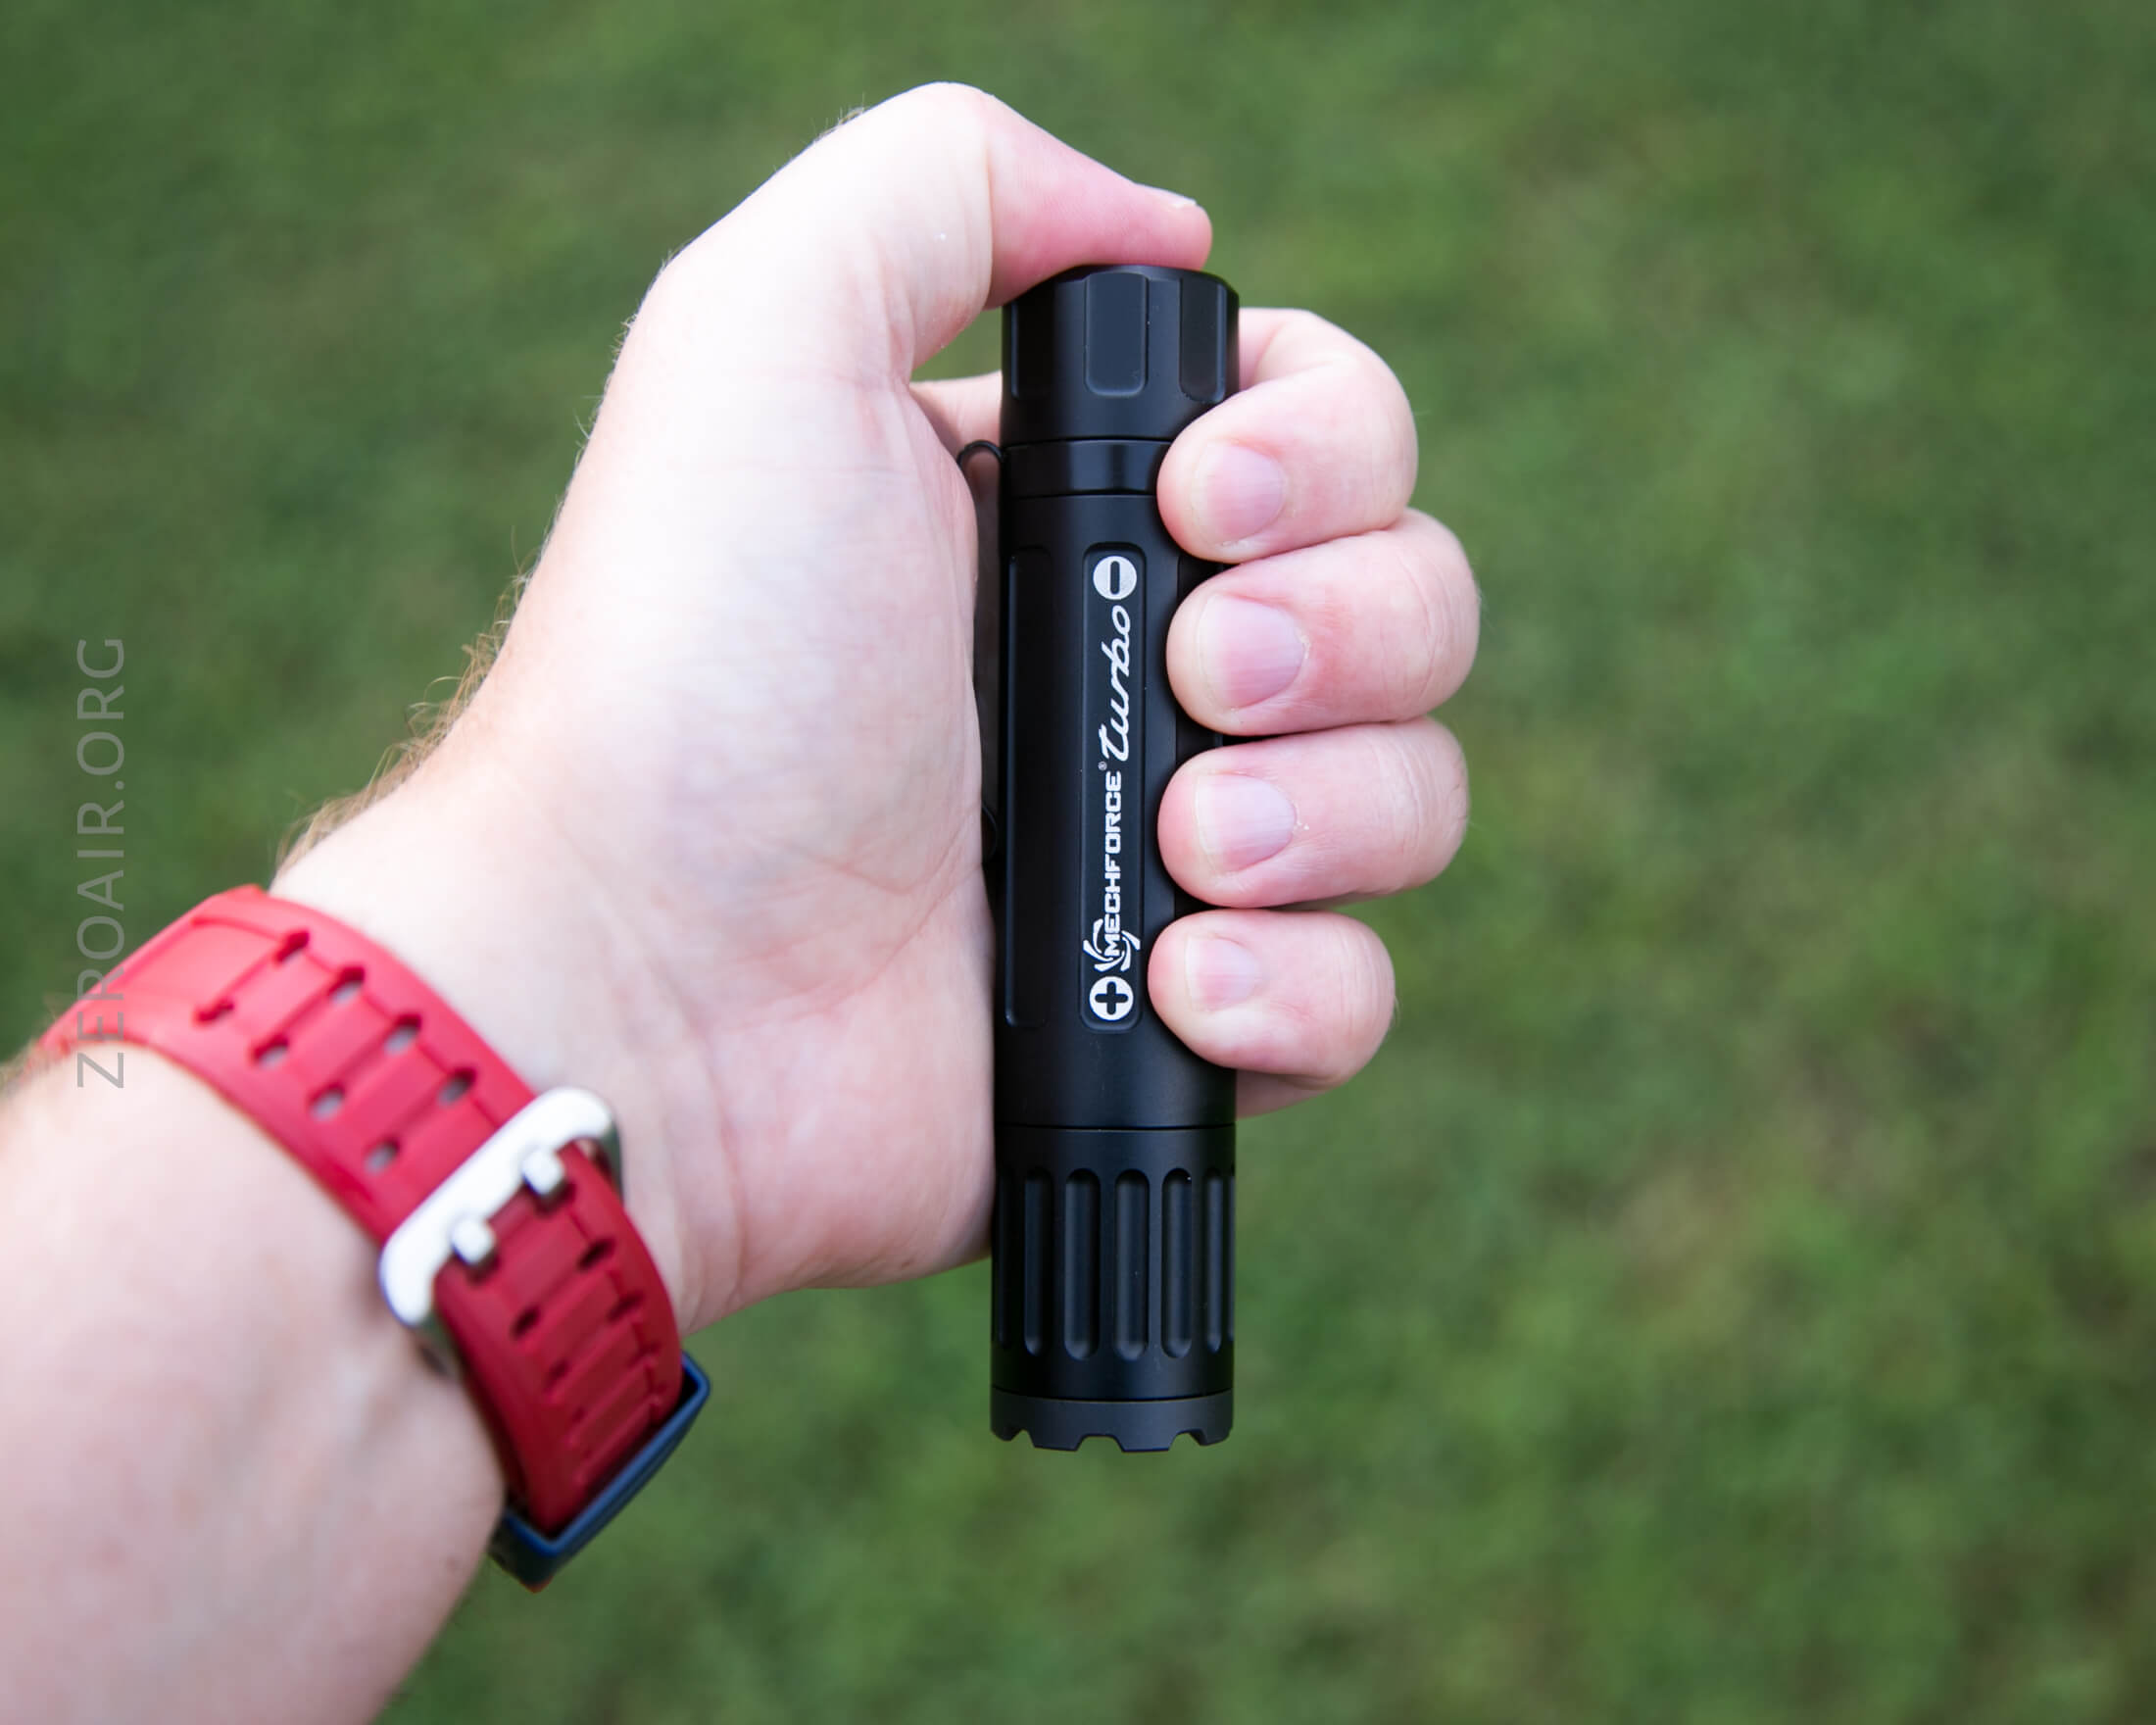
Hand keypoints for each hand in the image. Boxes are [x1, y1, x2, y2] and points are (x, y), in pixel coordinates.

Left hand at [274, 84, 1476, 1335]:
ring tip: (1179, 848)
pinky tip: (1175, 980)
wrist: (648, 979)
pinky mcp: (1178, 1016)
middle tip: (1193, 673)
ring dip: (1329, 807)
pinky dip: (1300, 986)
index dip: (1326, 452)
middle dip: (1342, 629)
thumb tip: (1171, 234)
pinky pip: (1361, 990)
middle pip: (1415, 599)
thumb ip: (951, 184)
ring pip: (1416, 791)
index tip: (1199, 503)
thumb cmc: (695, 665)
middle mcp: (1137, 662)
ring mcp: (1170, 847)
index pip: (1334, 429)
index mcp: (1071, 505)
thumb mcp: (763, 330)